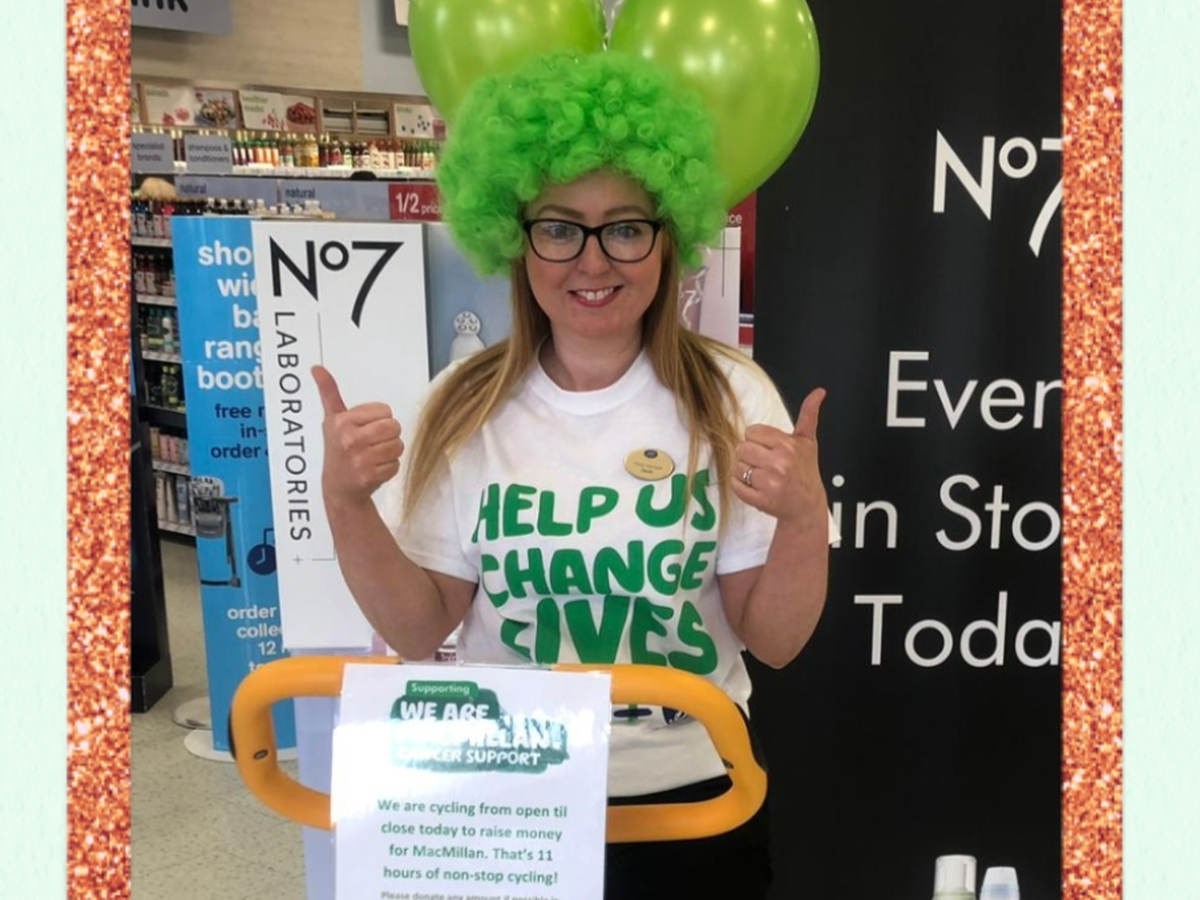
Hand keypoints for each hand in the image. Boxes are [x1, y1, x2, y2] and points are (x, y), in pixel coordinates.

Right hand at [313, 365, 403, 507]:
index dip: (380, 419)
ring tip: (374, 456)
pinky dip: (389, 467)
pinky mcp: (370, 476)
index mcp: (341, 422)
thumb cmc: (338, 449)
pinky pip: (396, 464)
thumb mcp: (332, 419)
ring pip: (398, 446)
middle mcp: (349, 439)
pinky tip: (374, 468)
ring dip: (390, 452)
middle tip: (373, 443)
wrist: (338, 488)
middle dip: (388, 435)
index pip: (385, 411)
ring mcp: (359, 460)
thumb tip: (317, 368)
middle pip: (394, 427)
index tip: (365, 428)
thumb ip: (328, 392)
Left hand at [731, 388, 827, 530]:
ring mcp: (769, 484)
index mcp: (788, 446)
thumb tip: (819, 392)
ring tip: (761, 475)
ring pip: (737, 467)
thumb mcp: (807, 442)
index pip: (752, 432)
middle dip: (750, 455)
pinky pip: (735, 485)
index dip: (757, 440)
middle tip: (764, 463)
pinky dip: (741, 486)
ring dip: (745, 471)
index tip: (768, 448)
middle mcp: (779, 464)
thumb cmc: (805, 472)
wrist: (807, 505)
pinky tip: (756, 486)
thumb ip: (809, 415)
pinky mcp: (760, 500)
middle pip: (741, 448)